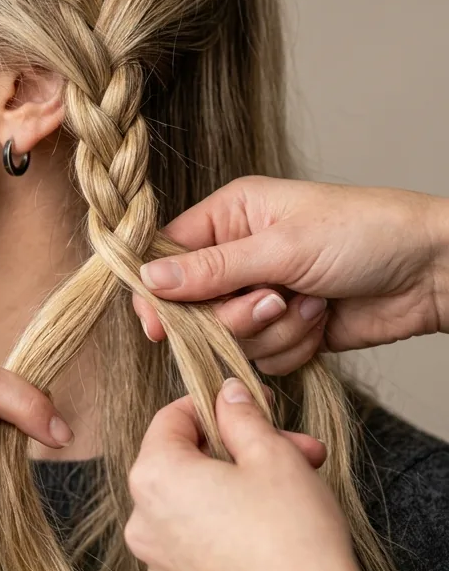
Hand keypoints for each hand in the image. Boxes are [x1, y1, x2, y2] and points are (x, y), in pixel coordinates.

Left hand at [123, 375, 369, 570]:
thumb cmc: (293, 535)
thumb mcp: (272, 455)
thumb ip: (240, 415)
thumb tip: (225, 395)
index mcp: (155, 478)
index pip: (170, 420)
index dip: (214, 406)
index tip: (250, 406)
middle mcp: (143, 526)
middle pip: (185, 468)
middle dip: (239, 454)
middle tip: (294, 451)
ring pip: (192, 513)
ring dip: (236, 496)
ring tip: (291, 500)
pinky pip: (197, 556)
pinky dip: (226, 541)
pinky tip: (271, 545)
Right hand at [131, 176, 448, 373]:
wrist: (431, 273)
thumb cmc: (366, 234)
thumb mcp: (284, 246)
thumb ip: (213, 270)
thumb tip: (149, 280)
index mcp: (231, 214)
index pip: (168, 254)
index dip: (160, 292)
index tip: (159, 326)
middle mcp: (240, 253)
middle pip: (195, 307)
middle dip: (235, 316)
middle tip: (274, 301)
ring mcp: (263, 293)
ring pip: (230, 338)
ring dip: (273, 332)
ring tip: (312, 304)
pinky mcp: (287, 328)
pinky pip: (263, 357)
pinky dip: (294, 347)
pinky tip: (323, 321)